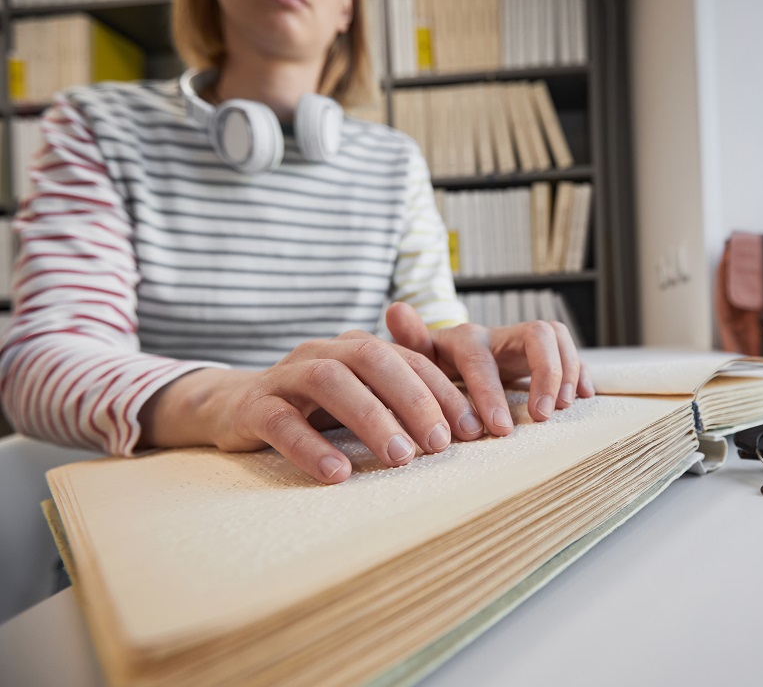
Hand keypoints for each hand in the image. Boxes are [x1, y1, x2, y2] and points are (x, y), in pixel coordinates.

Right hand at [139, 330, 486, 484]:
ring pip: (330, 382)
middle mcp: (323, 352)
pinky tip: (338, 475)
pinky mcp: (253, 407)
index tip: (472, 428)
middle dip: (413, 400)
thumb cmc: (313, 409)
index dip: (443, 390)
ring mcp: (285, 376)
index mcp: (355, 348)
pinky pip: (282, 422)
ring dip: (371, 419)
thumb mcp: (360, 399)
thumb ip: (400, 403)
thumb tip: (464, 430)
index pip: (408, 358)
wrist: (229, 406)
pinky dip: (311, 448)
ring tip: (400, 459)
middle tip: (440, 444)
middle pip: (374, 359)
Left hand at [385, 302, 594, 436]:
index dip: (491, 392)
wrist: (447, 362)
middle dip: (545, 376)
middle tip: (543, 416)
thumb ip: (411, 340)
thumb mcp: (417, 358)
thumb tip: (395, 308)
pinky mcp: (542, 355)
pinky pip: (570, 352)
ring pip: (557, 338)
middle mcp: (500, 335)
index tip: (500, 429)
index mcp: (466, 338)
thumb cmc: (432, 366)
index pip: (483, 358)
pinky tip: (583, 395)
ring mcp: (524, 343)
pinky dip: (580, 371)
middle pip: (537, 335)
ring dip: (565, 371)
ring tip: (562, 407)